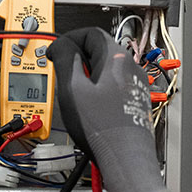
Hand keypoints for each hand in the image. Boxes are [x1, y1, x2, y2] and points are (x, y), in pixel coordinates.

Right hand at [47, 27, 171, 191]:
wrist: (126, 158)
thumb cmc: (103, 129)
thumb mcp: (73, 90)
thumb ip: (66, 60)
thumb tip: (61, 45)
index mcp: (117, 59)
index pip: (91, 33)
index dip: (69, 39)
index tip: (56, 51)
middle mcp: (130, 69)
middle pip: (100, 50)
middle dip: (77, 58)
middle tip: (62, 73)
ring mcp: (135, 86)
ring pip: (106, 70)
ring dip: (87, 76)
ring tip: (75, 94)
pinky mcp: (134, 102)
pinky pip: (113, 86)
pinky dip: (98, 90)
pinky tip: (90, 108)